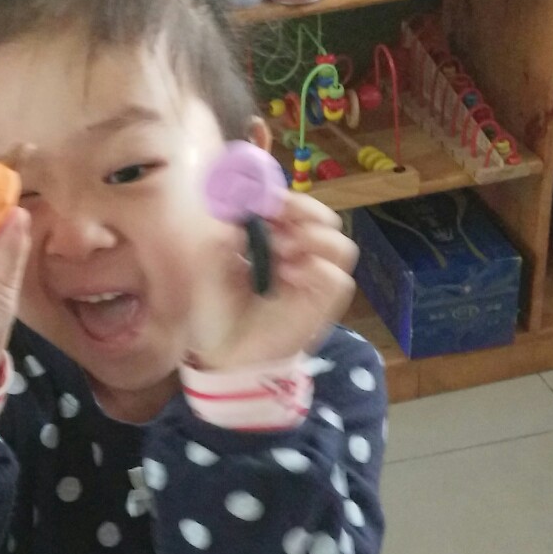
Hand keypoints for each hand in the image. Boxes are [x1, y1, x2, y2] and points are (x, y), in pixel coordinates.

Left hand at [188, 192, 355, 372]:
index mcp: (275, 240)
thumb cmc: (216, 309)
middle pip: (326, 219)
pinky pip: (337, 279)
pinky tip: (288, 276)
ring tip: (279, 251)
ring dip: (313, 239)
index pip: (295, 208)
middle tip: (277, 215)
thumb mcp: (211, 265)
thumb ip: (225, 234)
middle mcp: (300, 256)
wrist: (222, 355)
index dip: (284, 199)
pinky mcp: (322, 306)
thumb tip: (238, 205)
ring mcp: (314, 281)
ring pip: (340, 245)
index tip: (263, 198)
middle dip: (304, 210)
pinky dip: (316, 270)